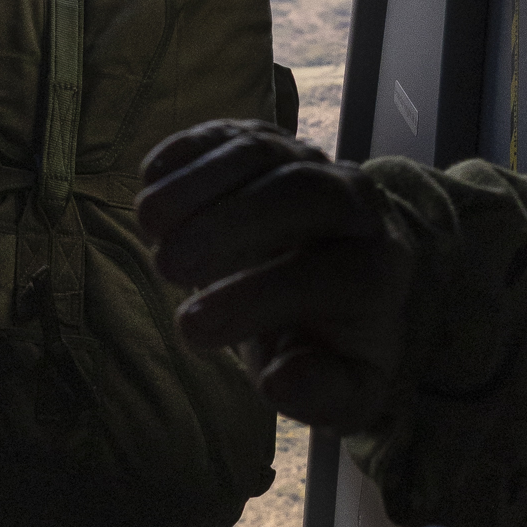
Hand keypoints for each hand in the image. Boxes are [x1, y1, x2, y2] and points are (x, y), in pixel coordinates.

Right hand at [136, 121, 412, 430]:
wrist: (338, 284)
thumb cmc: (330, 344)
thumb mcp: (343, 392)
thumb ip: (322, 394)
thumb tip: (281, 380)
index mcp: (378, 271)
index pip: (330, 276)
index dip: (258, 298)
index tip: (190, 327)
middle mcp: (355, 206)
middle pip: (301, 193)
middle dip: (232, 223)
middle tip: (168, 266)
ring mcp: (309, 164)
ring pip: (261, 152)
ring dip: (198, 183)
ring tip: (148, 225)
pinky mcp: (266, 144)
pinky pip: (230, 132)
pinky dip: (186, 150)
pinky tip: (149, 183)